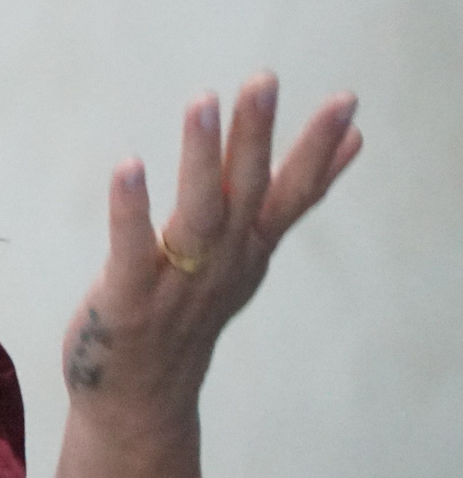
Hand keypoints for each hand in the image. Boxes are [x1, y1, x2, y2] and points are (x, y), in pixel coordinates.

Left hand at [61, 73, 360, 425]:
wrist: (142, 396)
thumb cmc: (189, 311)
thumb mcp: (247, 255)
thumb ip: (287, 200)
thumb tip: (349, 143)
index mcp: (249, 250)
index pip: (293, 194)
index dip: (319, 150)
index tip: (347, 103)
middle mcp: (221, 263)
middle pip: (246, 192)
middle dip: (257, 136)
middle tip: (263, 80)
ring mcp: (177, 283)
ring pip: (197, 213)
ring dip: (201, 157)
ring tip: (203, 102)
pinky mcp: (128, 300)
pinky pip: (132, 248)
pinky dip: (131, 208)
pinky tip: (129, 166)